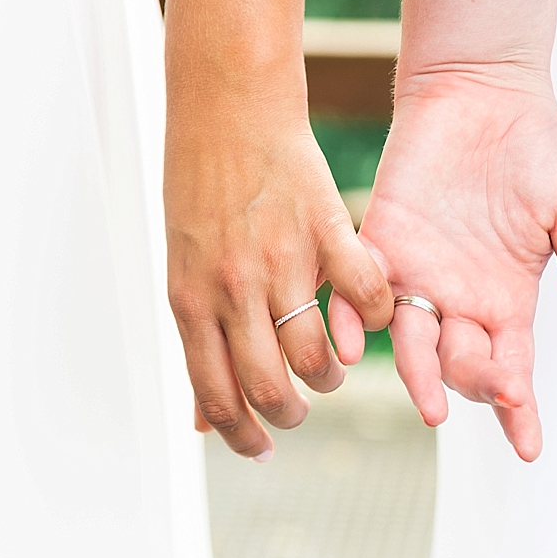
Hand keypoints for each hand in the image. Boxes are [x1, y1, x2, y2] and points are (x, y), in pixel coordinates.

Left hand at [166, 99, 393, 460]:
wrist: (227, 107)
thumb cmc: (200, 188)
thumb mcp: (182, 268)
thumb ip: (198, 341)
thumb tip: (200, 421)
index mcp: (191, 300)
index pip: (217, 396)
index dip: (242, 437)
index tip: (261, 450)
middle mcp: (233, 288)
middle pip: (271, 388)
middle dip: (290, 415)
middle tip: (300, 408)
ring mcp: (282, 261)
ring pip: (317, 357)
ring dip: (329, 376)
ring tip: (329, 366)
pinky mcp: (327, 230)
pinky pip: (365, 298)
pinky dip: (374, 319)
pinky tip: (366, 316)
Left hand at [335, 68, 556, 460]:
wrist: (482, 86)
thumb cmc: (535, 147)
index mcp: (507, 301)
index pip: (513, 370)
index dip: (519, 409)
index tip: (528, 445)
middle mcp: (459, 300)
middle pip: (462, 364)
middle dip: (475, 385)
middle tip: (490, 392)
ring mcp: (416, 275)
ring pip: (412, 343)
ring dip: (420, 376)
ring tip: (431, 402)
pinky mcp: (378, 242)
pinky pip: (357, 294)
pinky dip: (351, 322)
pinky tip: (354, 347)